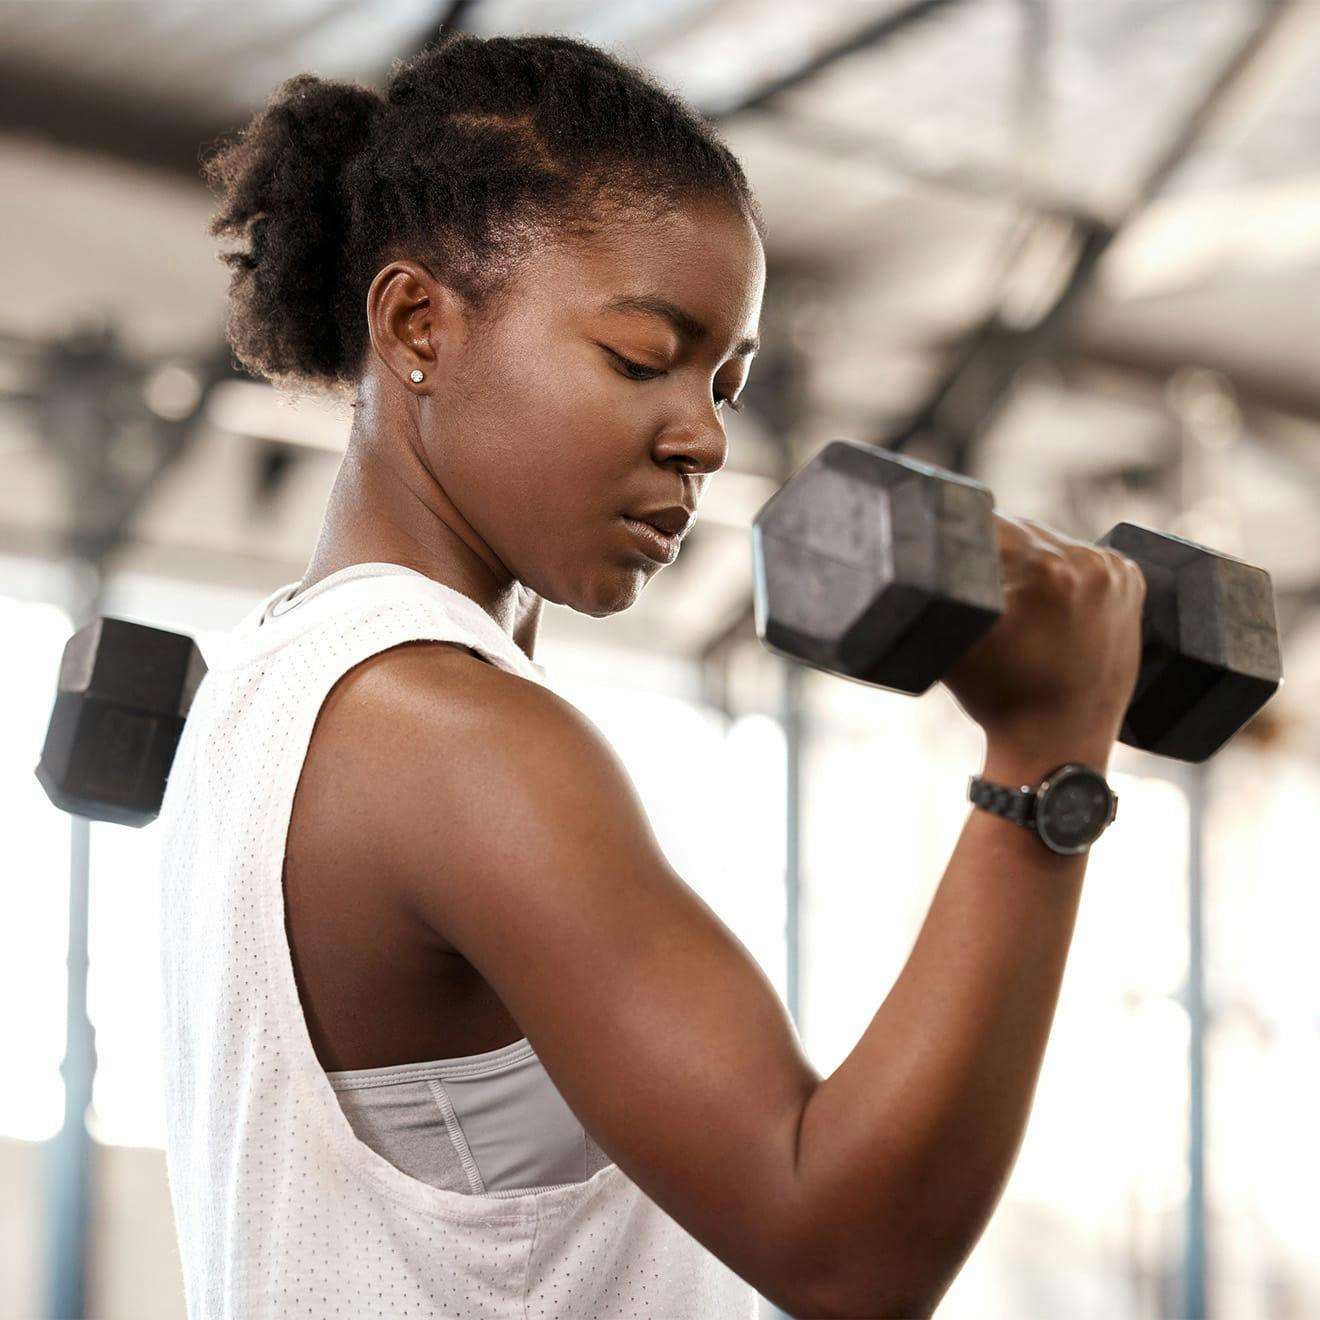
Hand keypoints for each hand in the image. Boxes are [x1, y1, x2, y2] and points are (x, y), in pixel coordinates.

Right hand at [943, 512, 1146, 753]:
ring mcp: (1114, 572)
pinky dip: (1066, 574)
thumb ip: (940, 582)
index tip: (958, 568)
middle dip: (999, 554)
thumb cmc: (1000, 698)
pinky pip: (1085, 559)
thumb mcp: (955, 636)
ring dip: (1032, 562)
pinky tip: (1053, 607)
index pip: (988, 524)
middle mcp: (1086, 562)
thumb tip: (922, 544)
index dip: (963, 540)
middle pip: (1022, 531)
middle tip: (991, 598)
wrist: (1057, 744)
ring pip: (1052, 543)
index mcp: (1041, 568)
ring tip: (1022, 609)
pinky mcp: (1131, 582)